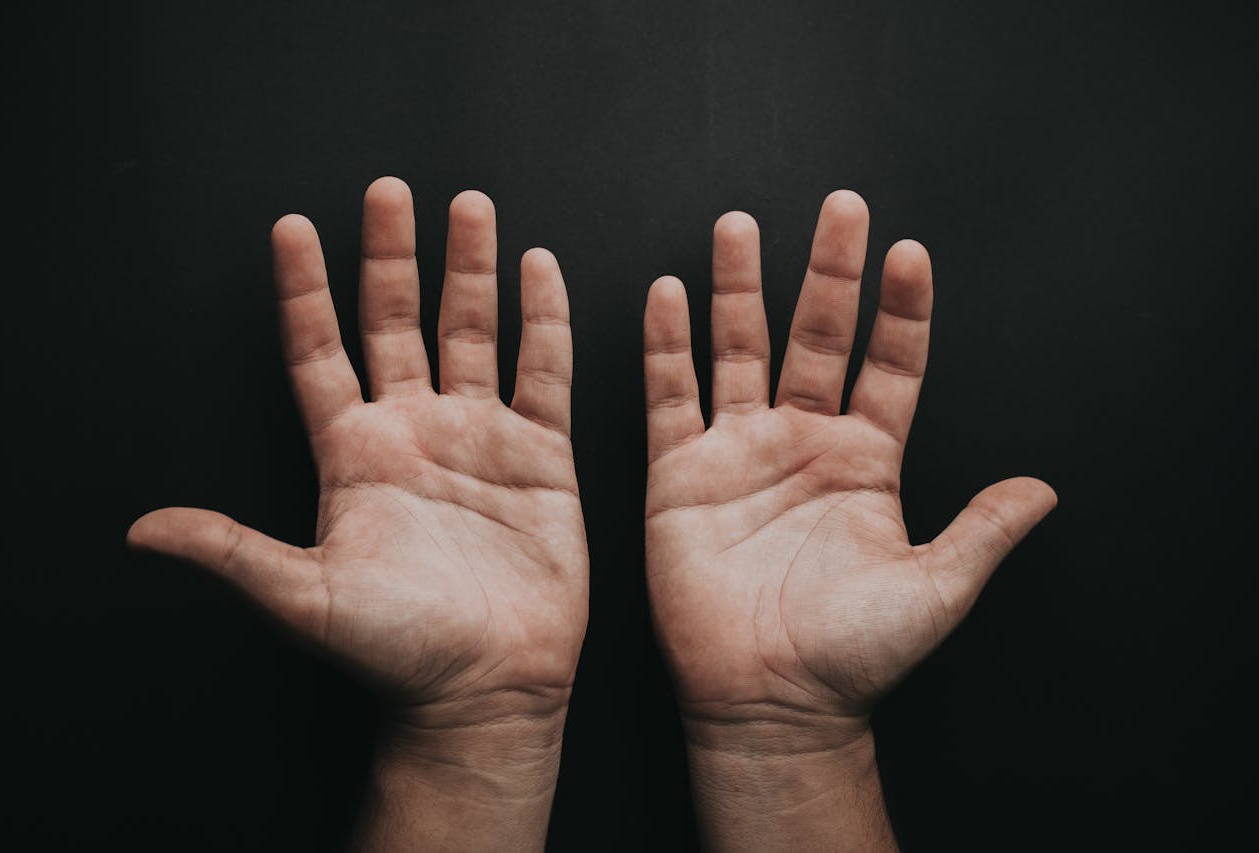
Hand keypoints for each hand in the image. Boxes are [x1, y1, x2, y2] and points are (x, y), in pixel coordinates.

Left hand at [128, 178, 587, 849]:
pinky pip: (544, 372)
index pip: (321, 354)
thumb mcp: (306, 597)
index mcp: (353, 454)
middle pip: (396, 323)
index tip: (291, 229)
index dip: (306, 292)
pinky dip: (544, 321)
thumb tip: (143, 530)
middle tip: (387, 192)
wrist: (486, 687)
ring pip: (471, 332)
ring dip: (469, 270)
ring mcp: (478, 438)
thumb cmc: (396, 651)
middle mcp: (413, 432)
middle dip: (391, 256)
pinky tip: (539, 270)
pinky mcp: (541, 456)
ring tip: (468, 206)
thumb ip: (235, 551)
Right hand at [643, 192, 1054, 849]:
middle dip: (828, 272)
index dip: (900, 311)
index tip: (909, 254)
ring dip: (739, 288)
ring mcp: (739, 451)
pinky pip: (671, 397)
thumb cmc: (852, 654)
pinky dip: (666, 347)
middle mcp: (803, 441)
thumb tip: (1044, 488)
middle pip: (816, 336)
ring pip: (739, 349)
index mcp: (866, 460)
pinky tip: (668, 295)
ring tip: (741, 226)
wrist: (769, 701)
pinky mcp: (680, 475)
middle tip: (839, 207)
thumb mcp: (936, 590)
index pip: (889, 366)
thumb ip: (983, 530)